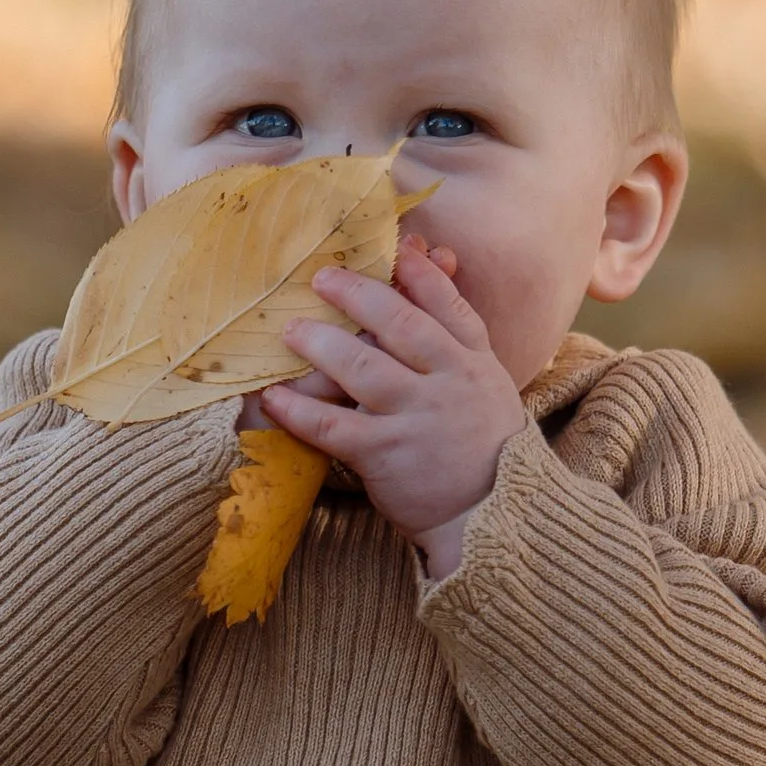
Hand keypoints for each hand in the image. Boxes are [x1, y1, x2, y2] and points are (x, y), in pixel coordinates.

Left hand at [265, 240, 527, 579]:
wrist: (493, 517)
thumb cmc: (482, 445)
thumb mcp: (486, 384)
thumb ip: (457, 335)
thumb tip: (430, 267)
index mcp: (473, 362)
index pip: (447, 306)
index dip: (418, 274)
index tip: (393, 249)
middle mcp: (448, 383)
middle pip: (401, 325)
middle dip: (358, 295)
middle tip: (320, 279)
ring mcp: (417, 418)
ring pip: (363, 368)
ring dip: (321, 344)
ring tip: (289, 331)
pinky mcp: (386, 455)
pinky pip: (332, 426)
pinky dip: (298, 410)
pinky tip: (272, 396)